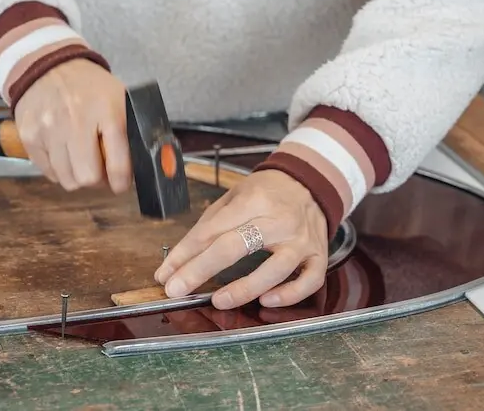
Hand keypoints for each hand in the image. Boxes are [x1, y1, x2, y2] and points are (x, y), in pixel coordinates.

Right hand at [14, 59, 129, 192]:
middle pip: (89, 178)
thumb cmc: (91, 88)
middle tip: (100, 171)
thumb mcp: (120, 100)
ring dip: (78, 176)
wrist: (48, 65)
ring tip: (82, 159)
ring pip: (68, 180)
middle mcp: (76, 120)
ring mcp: (49, 129)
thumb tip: (152, 166)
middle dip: (98, 181)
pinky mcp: (30, 136)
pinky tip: (65, 152)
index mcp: (108, 112)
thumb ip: (133, 133)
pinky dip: (60, 169)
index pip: (118, 166)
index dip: (121, 182)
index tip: (121, 183)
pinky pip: (49, 172)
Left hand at [154, 170, 329, 309]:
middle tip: (176, 289)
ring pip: (275, 268)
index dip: (185, 254)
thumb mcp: (233, 197)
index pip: (212, 230)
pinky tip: (267, 302)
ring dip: (245, 288)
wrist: (309, 182)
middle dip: (201, 270)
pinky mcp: (318, 255)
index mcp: (254, 200)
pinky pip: (309, 281)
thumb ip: (208, 227)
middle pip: (236, 246)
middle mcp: (278, 220)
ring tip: (219, 301)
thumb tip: (177, 262)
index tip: (165, 274)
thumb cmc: (266, 193)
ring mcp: (301, 240)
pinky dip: (290, 295)